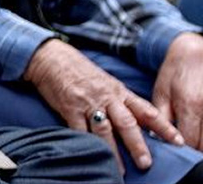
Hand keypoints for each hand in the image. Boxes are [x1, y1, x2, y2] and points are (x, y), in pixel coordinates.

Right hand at [23, 37, 184, 171]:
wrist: (50, 58)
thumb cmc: (80, 71)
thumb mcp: (107, 82)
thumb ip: (122, 100)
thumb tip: (141, 122)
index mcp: (119, 91)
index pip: (146, 110)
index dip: (163, 126)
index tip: (176, 141)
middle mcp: (107, 97)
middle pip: (127, 123)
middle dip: (138, 145)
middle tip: (145, 162)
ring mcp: (87, 102)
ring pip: (104, 130)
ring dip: (113, 151)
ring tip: (120, 169)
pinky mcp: (69, 107)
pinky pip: (78, 129)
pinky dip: (86, 143)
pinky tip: (92, 153)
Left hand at [153, 32, 202, 147]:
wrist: (197, 52)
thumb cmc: (177, 71)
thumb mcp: (162, 91)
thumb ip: (160, 116)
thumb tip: (157, 138)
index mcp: (189, 106)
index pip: (188, 142)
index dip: (180, 150)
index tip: (173, 151)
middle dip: (194, 151)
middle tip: (183, 148)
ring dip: (201, 142)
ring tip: (191, 137)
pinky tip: (199, 130)